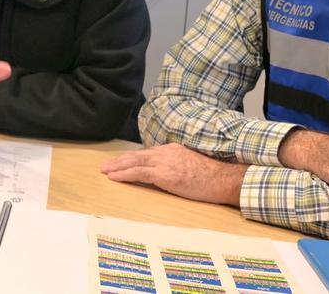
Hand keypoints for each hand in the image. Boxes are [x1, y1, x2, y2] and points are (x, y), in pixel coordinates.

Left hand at [101, 143, 247, 205]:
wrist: (223, 179)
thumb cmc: (212, 177)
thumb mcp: (191, 166)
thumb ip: (176, 166)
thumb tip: (168, 175)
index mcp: (172, 150)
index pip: (147, 154)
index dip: (132, 158)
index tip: (121, 162)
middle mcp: (166, 152)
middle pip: (137, 155)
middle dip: (120, 160)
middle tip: (106, 165)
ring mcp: (164, 162)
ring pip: (134, 162)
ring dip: (117, 166)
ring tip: (105, 171)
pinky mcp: (164, 174)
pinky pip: (138, 172)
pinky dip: (124, 174)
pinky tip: (114, 177)